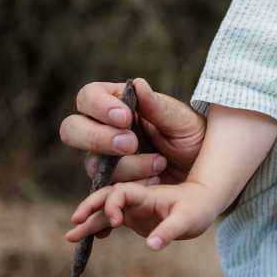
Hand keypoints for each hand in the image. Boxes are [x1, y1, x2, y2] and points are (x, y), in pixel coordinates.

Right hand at [59, 78, 206, 185]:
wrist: (205, 174)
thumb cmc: (193, 138)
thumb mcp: (183, 122)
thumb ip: (159, 107)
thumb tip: (138, 84)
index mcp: (118, 105)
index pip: (88, 96)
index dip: (99, 106)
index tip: (125, 117)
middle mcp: (103, 131)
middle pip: (71, 129)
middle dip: (97, 137)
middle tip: (131, 144)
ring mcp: (103, 161)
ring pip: (91, 164)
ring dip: (126, 166)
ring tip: (159, 165)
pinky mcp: (110, 187)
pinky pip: (103, 192)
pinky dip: (125, 190)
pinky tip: (151, 184)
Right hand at [66, 180, 219, 250]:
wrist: (204, 204)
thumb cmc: (197, 208)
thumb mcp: (187, 220)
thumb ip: (169, 231)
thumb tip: (152, 245)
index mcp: (146, 193)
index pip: (120, 192)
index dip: (112, 204)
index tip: (115, 222)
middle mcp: (136, 198)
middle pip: (106, 198)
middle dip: (90, 208)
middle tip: (75, 221)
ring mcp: (133, 208)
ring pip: (105, 212)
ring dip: (89, 223)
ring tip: (70, 237)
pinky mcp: (133, 218)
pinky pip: (110, 222)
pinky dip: (99, 229)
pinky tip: (89, 241)